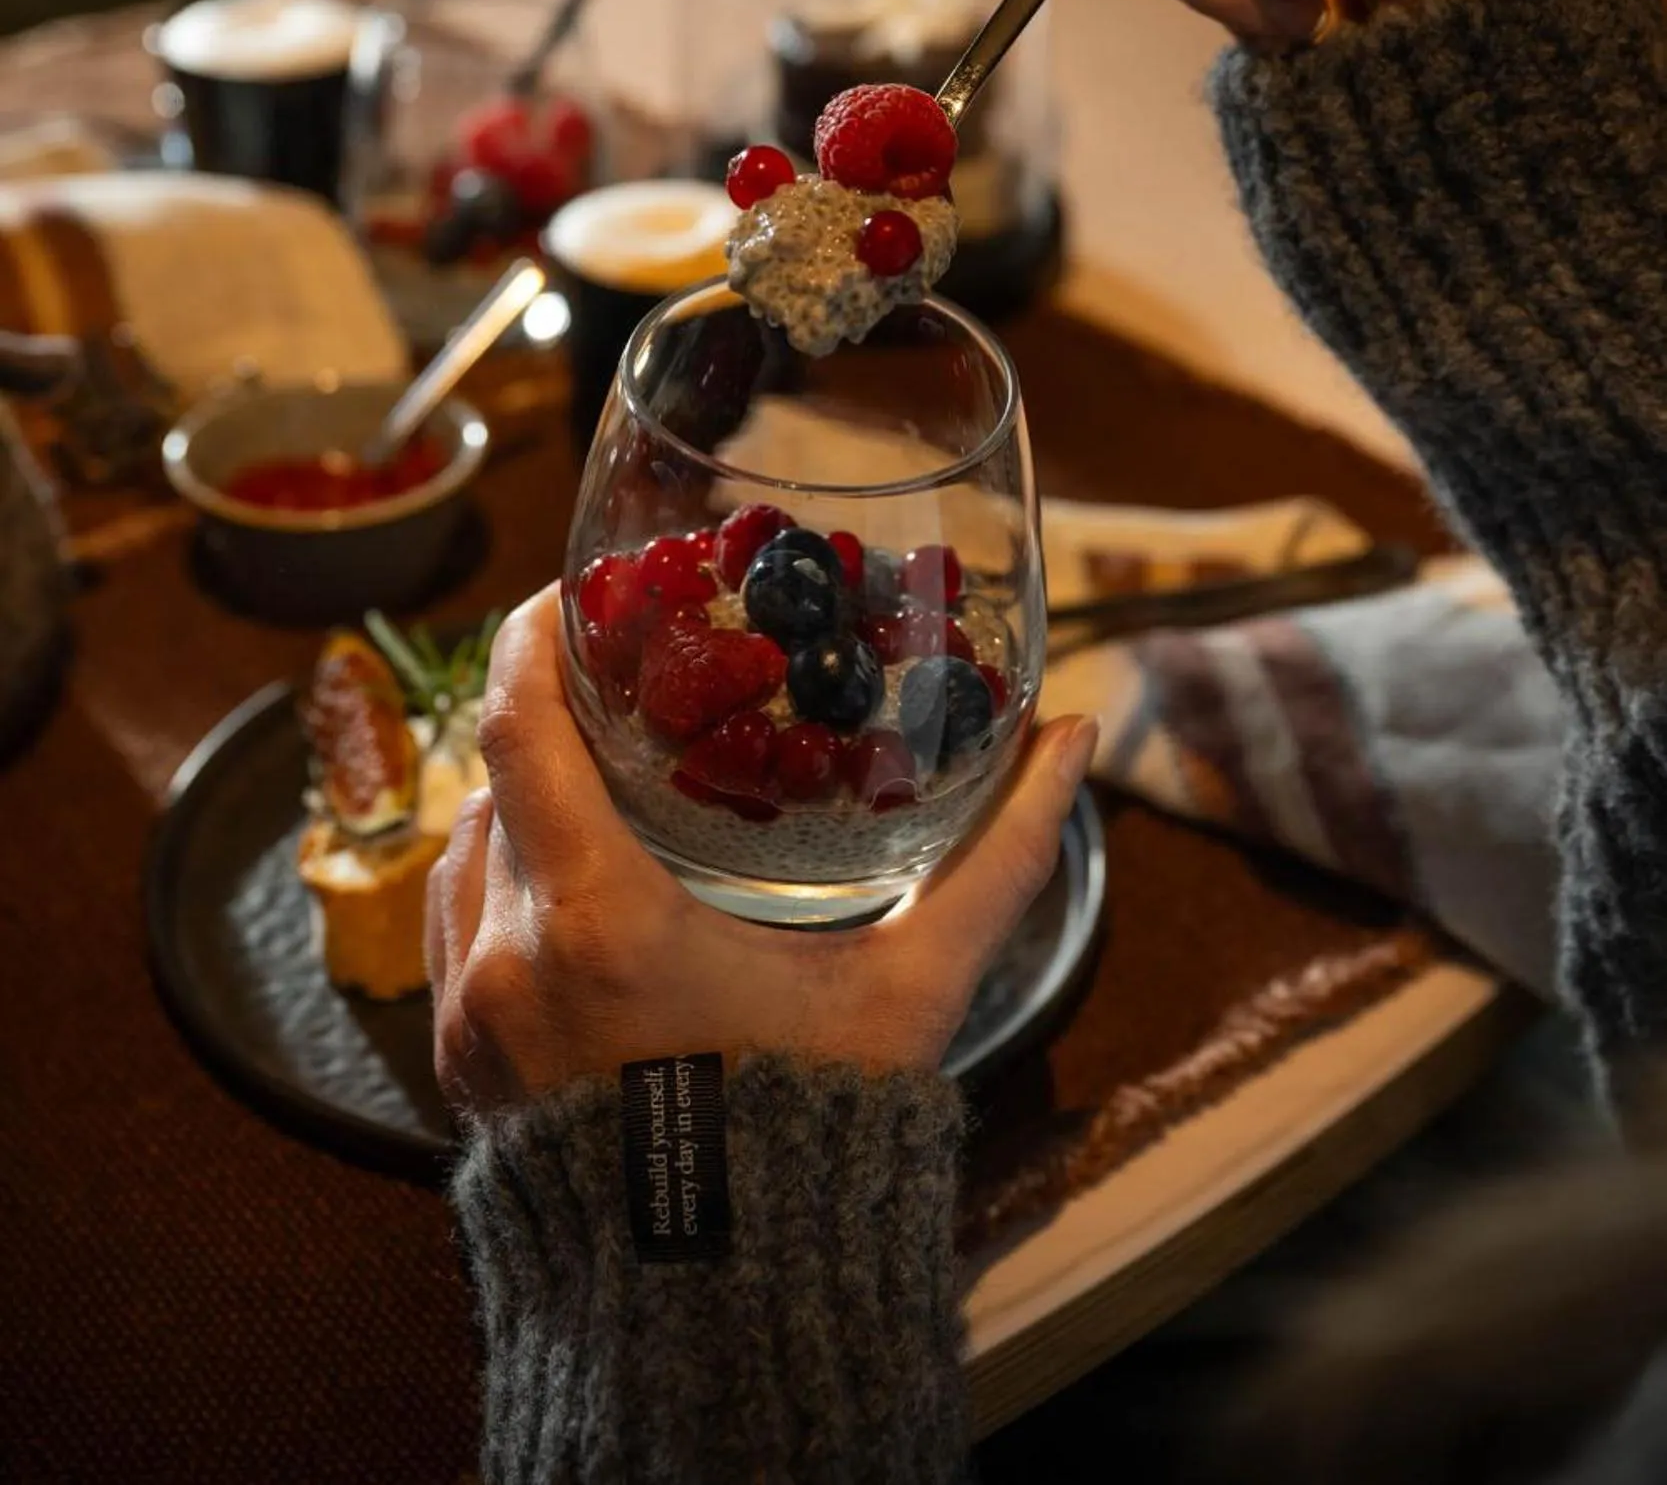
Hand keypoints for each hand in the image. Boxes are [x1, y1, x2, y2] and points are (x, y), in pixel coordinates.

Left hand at [426, 584, 1097, 1116]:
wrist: (719, 1299)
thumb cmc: (817, 1133)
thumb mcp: (913, 990)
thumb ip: (997, 859)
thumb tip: (1073, 736)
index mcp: (598, 920)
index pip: (520, 725)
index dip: (539, 635)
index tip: (580, 589)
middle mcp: (507, 956)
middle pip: (498, 775)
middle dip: (551, 710)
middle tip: (620, 669)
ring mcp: (468, 1017)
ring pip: (470, 848)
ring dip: (526, 795)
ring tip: (603, 765)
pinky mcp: (456, 1066)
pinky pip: (457, 924)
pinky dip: (504, 875)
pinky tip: (574, 870)